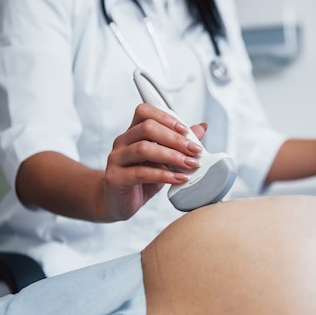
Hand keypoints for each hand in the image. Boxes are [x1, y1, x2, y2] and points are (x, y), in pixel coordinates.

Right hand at [103, 103, 206, 219]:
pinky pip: (141, 173)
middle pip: (147, 128)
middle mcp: (123, 141)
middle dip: (175, 139)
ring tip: (190, 164)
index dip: (167, 118)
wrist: (120, 203)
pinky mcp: (115, 177)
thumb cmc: (142, 179)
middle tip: (195, 150)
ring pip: (144, 149)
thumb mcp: (164, 159)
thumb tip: (200, 128)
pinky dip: (164, 175)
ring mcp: (116, 159)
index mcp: (133, 132)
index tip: (187, 132)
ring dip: (172, 156)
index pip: (145, 111)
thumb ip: (179, 143)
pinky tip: (179, 178)